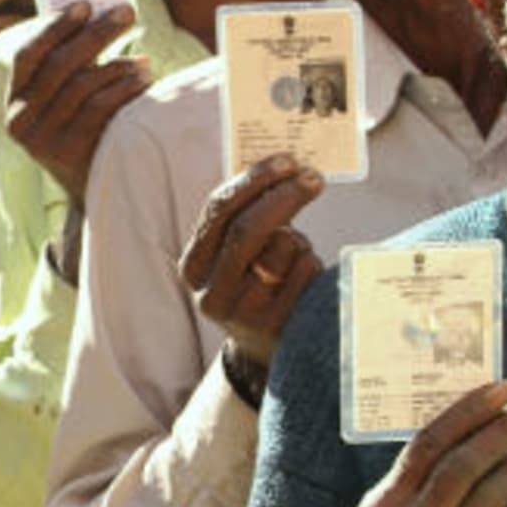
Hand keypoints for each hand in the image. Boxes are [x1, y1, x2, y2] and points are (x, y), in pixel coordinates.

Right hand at [5, 2, 147, 206]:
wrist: (91, 187)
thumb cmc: (81, 130)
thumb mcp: (65, 101)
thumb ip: (70, 66)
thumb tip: (99, 15)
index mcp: (12, 101)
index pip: (28, 56)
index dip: (55, 28)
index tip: (85, 4)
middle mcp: (20, 121)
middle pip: (59, 65)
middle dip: (96, 35)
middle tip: (126, 13)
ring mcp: (42, 139)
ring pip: (83, 85)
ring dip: (118, 65)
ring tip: (143, 59)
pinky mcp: (69, 153)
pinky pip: (101, 108)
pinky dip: (125, 88)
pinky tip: (144, 80)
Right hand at [177, 155, 323, 366]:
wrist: (262, 347)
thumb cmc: (253, 280)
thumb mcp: (235, 253)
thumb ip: (246, 215)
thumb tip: (286, 166)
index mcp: (193, 265)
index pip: (219, 210)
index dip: (255, 180)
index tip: (288, 160)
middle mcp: (212, 292)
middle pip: (249, 229)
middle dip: (285, 196)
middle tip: (313, 177)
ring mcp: (244, 313)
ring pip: (283, 249)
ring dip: (299, 240)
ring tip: (295, 254)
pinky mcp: (278, 326)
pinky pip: (305, 272)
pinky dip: (311, 264)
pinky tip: (303, 278)